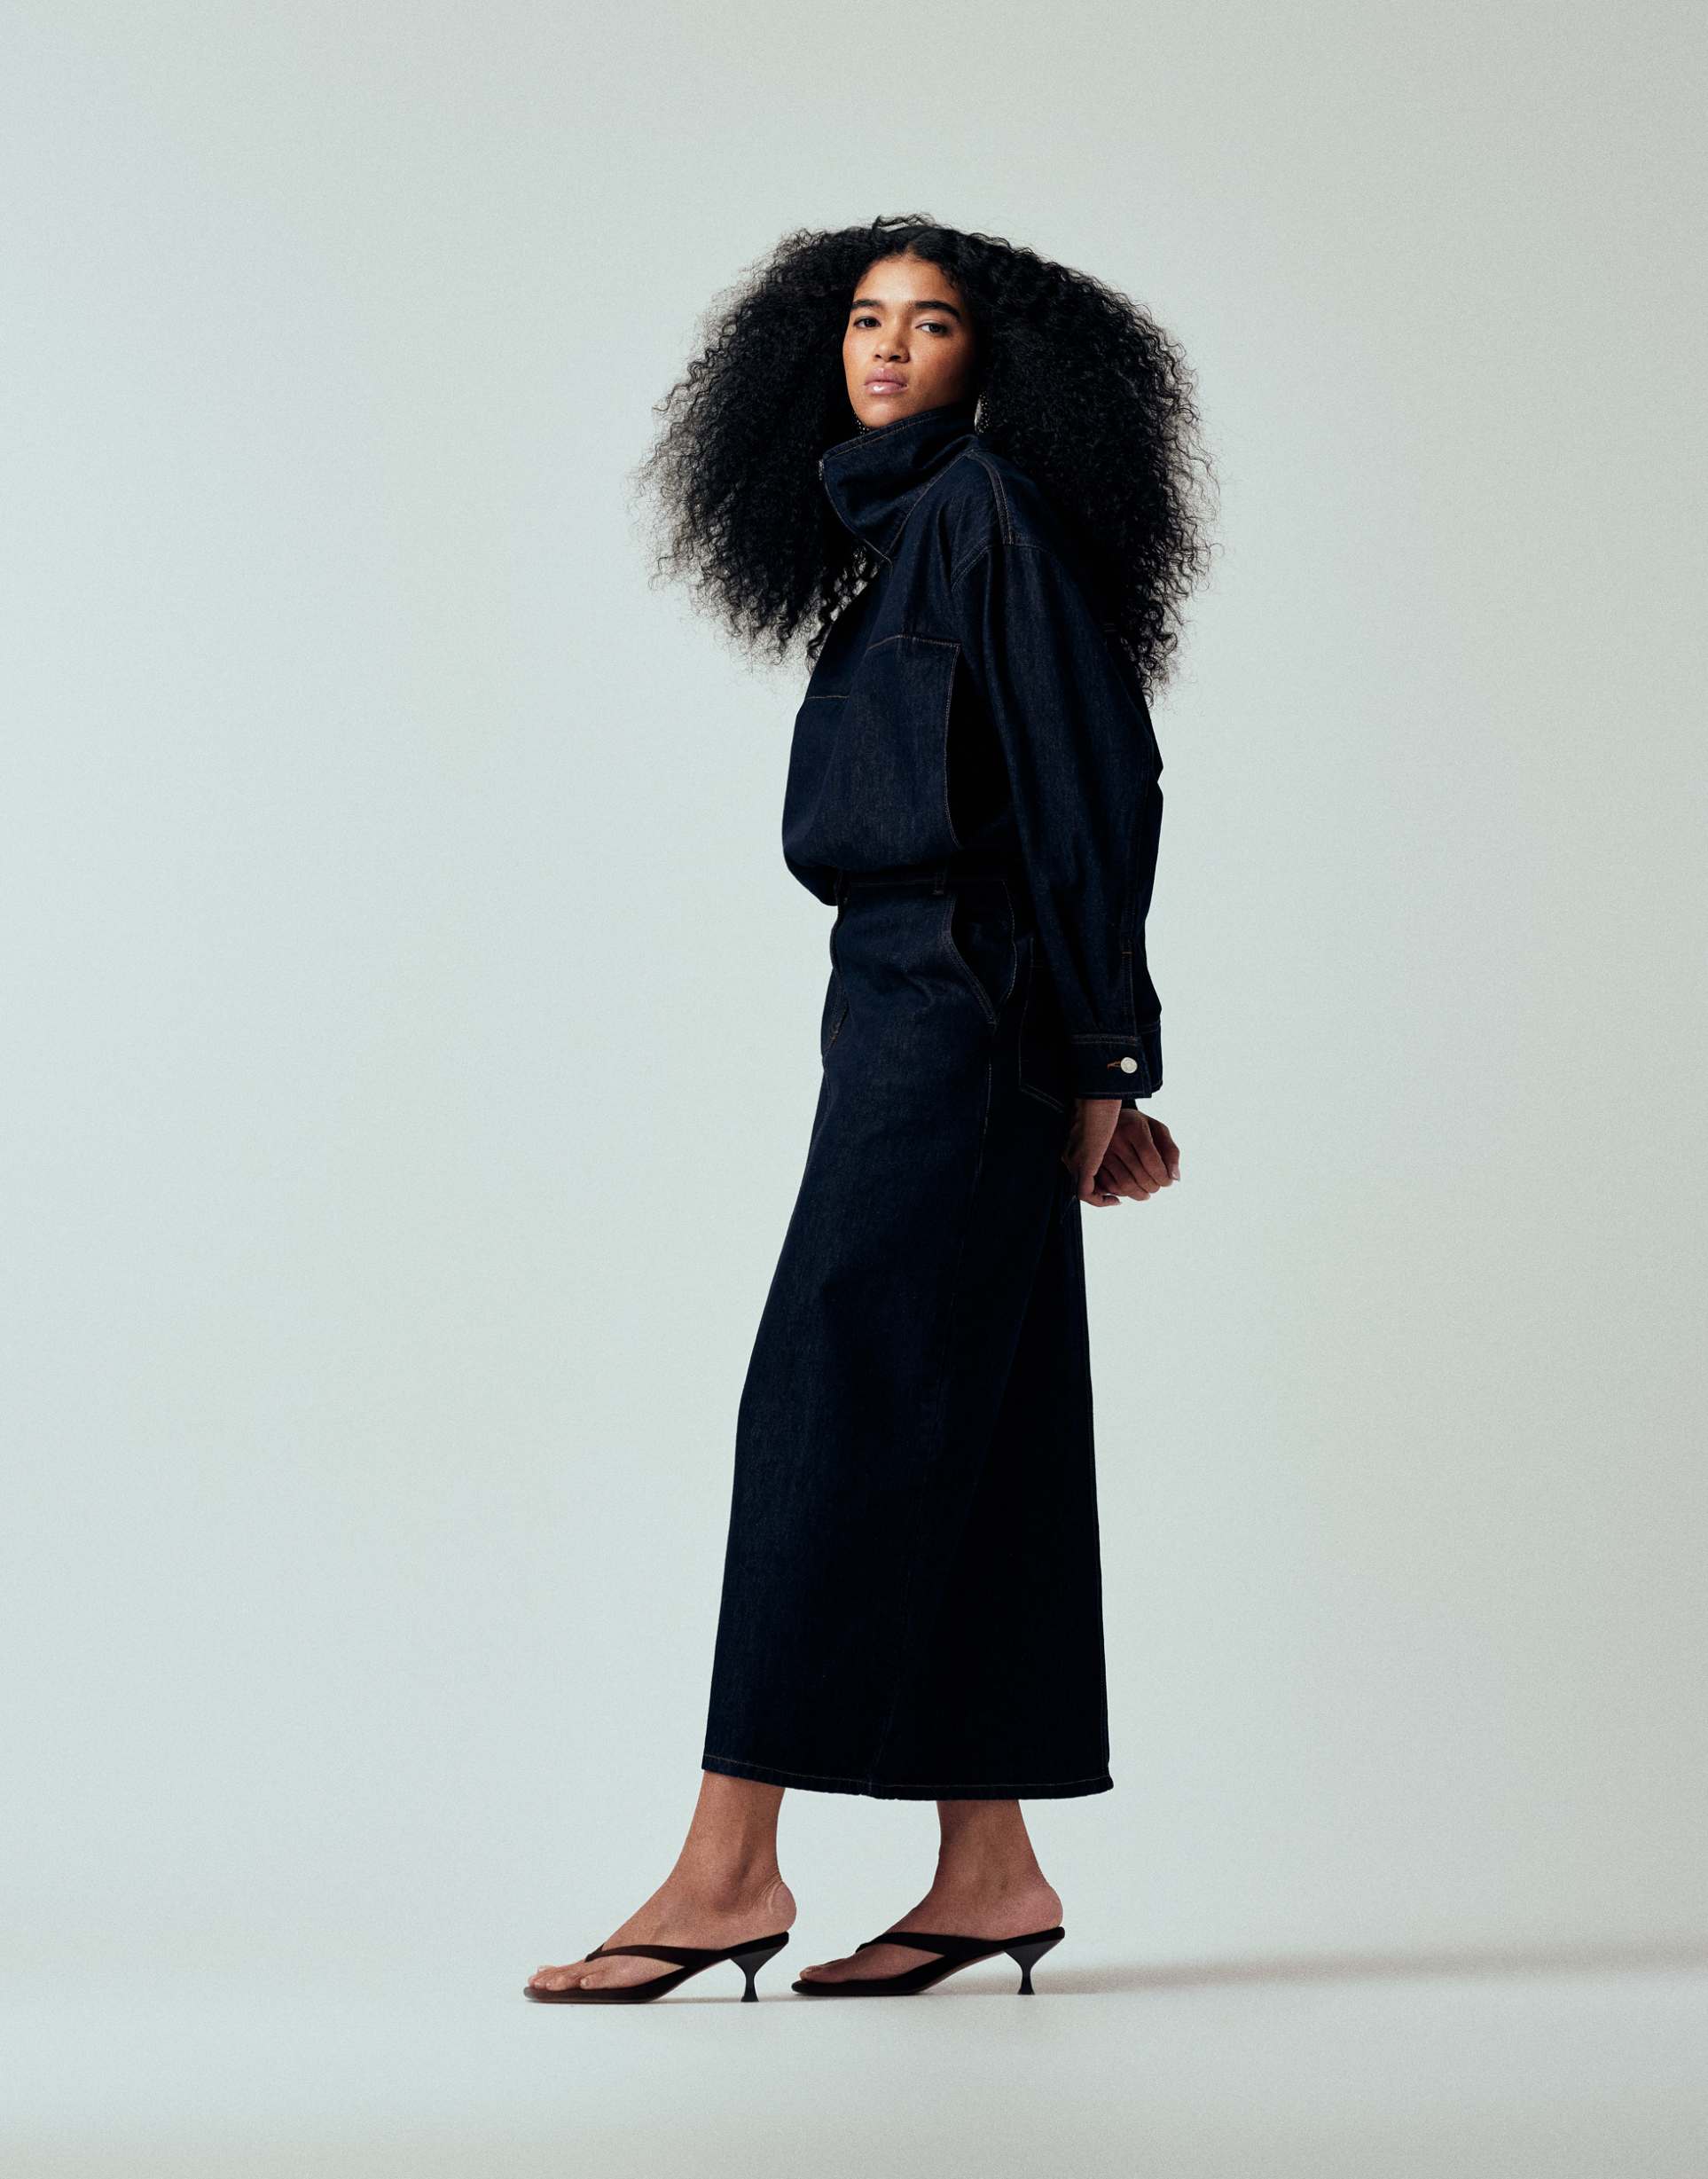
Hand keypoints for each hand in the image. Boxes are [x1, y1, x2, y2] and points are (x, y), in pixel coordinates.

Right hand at [1063, 1100, 1181, 1207]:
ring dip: (1139, 1194)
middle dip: (1153, 1187)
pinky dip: (1122, 1193)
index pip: (1151, 1160)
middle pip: (1138, 1175)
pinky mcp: (1091, 1162)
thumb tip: (1176, 1178)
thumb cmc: (1138, 1126)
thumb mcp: (1157, 1129)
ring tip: (1146, 1193)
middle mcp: (1115, 1139)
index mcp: (1133, 1128)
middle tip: (1157, 1187)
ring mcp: (1101, 1152)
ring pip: (1123, 1184)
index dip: (1162, 1176)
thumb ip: (1171, 1151)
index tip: (1168, 1182)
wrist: (1106, 1116)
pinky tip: (1130, 1190)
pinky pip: (1109, 1186)